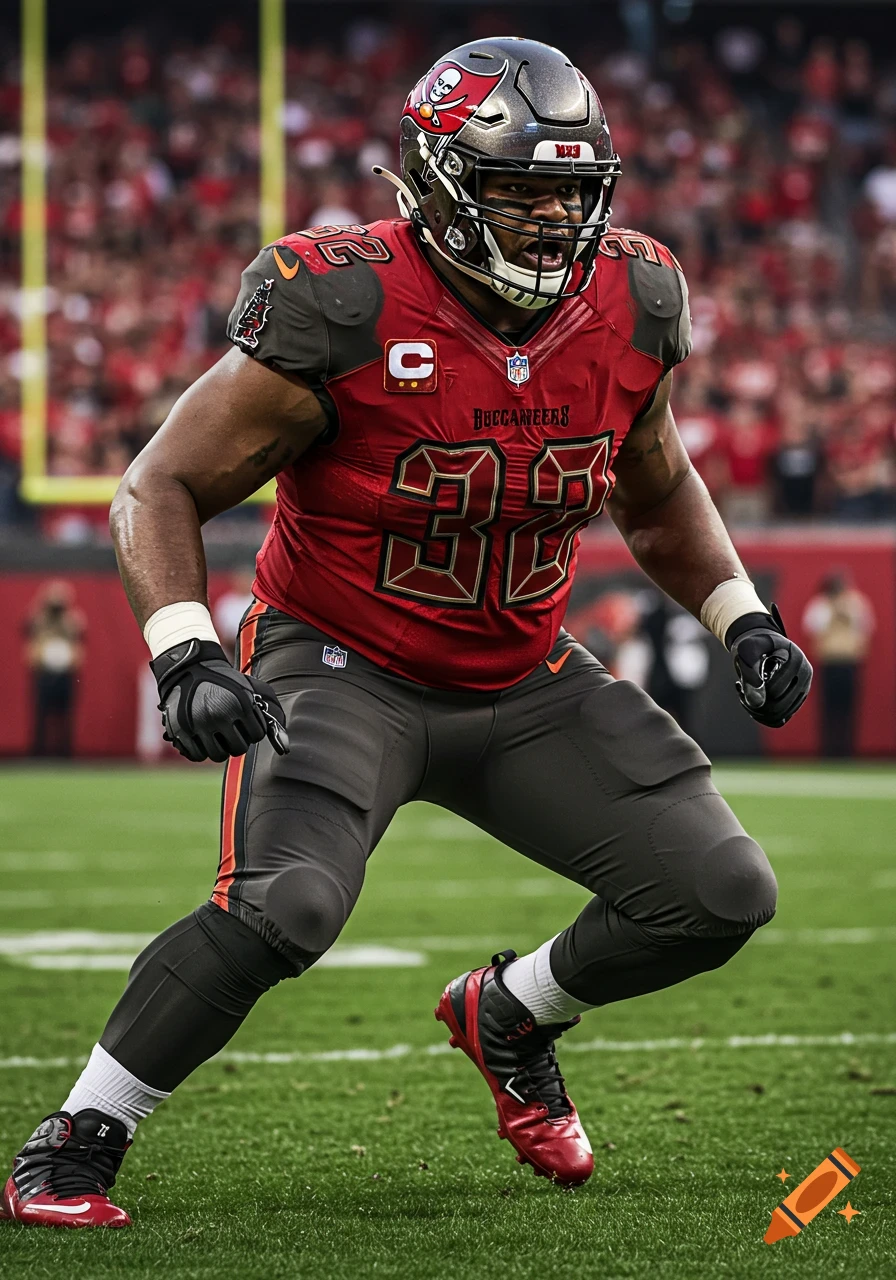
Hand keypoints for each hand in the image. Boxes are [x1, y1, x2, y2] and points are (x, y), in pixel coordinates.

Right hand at [150, 639, 288, 761]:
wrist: (188, 669)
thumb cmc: (225, 682)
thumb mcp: (250, 689)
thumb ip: (271, 712)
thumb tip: (285, 748)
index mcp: (241, 703)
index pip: (257, 735)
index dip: (252, 730)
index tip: (244, 722)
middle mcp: (220, 714)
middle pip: (238, 749)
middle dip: (237, 740)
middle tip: (230, 729)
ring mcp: (199, 724)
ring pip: (218, 755)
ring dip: (219, 747)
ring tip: (216, 733)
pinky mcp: (181, 731)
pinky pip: (197, 756)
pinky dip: (200, 750)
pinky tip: (201, 736)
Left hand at [726, 605, 811, 728]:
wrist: (760, 645)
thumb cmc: (752, 645)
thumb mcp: (746, 652)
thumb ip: (750, 674)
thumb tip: (757, 703)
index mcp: (796, 660)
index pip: (775, 691)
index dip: (753, 691)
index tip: (739, 682)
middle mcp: (805, 676)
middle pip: (778, 707)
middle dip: (753, 705)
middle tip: (741, 691)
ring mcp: (803, 689)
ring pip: (779, 716)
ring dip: (755, 711)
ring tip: (744, 695)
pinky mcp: (796, 700)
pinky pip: (779, 720)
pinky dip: (762, 717)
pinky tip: (752, 702)